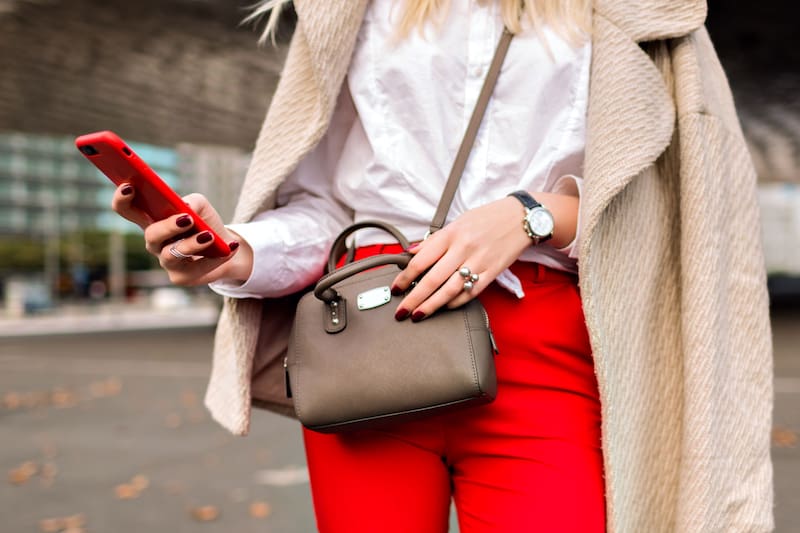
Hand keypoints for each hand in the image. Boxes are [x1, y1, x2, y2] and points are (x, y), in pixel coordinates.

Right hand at [111, 184, 252, 285]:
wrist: (225, 247)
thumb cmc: (205, 223)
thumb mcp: (200, 206)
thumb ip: (191, 202)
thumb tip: (185, 208)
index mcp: (152, 220)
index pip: (127, 209)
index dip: (122, 199)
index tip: (129, 186)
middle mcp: (155, 242)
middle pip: (151, 235)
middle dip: (168, 227)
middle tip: (187, 219)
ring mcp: (165, 261)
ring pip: (172, 254)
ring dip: (192, 244)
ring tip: (209, 236)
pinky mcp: (180, 277)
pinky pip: (195, 268)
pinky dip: (214, 257)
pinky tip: (228, 248)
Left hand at [390, 196, 530, 320]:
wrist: (521, 217)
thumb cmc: (487, 218)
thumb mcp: (457, 222)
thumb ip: (434, 240)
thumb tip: (411, 252)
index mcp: (451, 234)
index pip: (421, 260)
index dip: (405, 278)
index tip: (396, 289)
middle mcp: (463, 248)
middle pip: (432, 280)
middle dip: (413, 299)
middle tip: (402, 311)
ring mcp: (479, 262)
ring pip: (450, 290)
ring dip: (431, 305)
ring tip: (418, 314)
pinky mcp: (493, 272)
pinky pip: (471, 292)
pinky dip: (456, 302)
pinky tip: (445, 307)